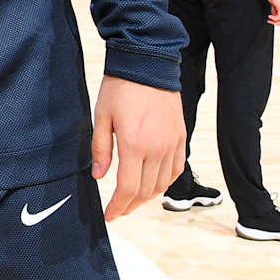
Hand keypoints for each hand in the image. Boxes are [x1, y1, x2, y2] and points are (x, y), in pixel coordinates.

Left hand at [91, 75, 185, 221]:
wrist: (147, 63)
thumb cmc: (120, 87)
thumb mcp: (101, 116)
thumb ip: (100, 149)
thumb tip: (98, 176)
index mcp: (134, 144)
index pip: (128, 189)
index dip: (118, 207)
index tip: (109, 215)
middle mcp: (157, 148)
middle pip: (146, 191)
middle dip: (130, 205)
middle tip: (118, 210)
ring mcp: (172, 143)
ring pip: (162, 184)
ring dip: (147, 197)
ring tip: (132, 199)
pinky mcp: (180, 137)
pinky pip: (176, 169)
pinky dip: (164, 182)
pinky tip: (153, 183)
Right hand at [265, 0, 279, 25]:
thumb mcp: (274, 2)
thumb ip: (275, 8)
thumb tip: (273, 14)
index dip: (279, 21)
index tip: (272, 20)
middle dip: (279, 23)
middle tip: (271, 22)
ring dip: (275, 21)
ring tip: (269, 19)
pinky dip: (274, 18)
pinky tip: (270, 16)